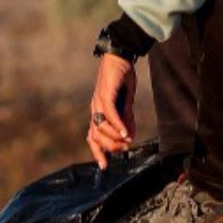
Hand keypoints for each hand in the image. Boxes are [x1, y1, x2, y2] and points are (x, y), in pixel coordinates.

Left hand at [86, 53, 136, 168]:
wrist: (119, 56)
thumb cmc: (121, 78)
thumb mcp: (126, 101)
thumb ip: (127, 118)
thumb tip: (130, 136)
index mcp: (98, 112)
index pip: (92, 136)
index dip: (97, 152)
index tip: (105, 166)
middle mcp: (95, 109)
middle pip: (95, 136)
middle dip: (110, 147)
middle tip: (124, 149)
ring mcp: (98, 102)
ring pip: (100, 127)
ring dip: (114, 137)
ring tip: (127, 140)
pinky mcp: (105, 94)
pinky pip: (109, 114)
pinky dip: (117, 124)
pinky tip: (125, 131)